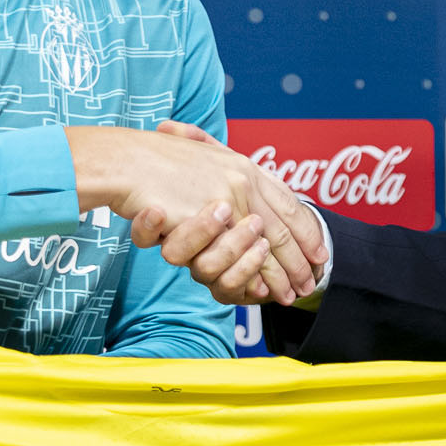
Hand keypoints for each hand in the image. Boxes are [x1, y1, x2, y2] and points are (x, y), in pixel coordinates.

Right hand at [146, 122, 316, 305]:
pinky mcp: (207, 224)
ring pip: (263, 247)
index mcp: (242, 165)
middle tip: (311, 285)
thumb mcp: (197, 154)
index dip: (307, 229)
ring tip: (289, 290)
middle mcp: (241, 181)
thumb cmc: (154, 157)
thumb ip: (222, 167)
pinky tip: (261, 291)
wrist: (125, 159)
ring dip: (277, 273)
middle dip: (299, 262)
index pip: (287, 201)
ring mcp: (227, 202)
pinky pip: (237, 258)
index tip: (321, 253)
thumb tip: (241, 195)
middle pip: (281, 227)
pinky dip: (251, 277)